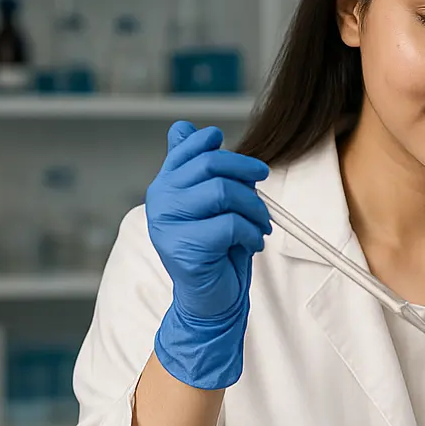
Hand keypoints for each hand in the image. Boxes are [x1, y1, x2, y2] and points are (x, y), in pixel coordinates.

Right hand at [146, 121, 271, 389]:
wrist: (207, 298)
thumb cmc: (213, 249)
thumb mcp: (207, 205)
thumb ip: (197, 171)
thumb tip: (181, 127)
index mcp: (164, 188)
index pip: (186, 150)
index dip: (207, 141)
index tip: (223, 140)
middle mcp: (160, 202)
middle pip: (210, 165)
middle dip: (245, 172)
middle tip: (264, 182)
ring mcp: (169, 225)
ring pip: (223, 192)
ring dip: (254, 207)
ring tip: (261, 225)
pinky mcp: (186, 247)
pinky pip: (231, 224)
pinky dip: (252, 233)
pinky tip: (253, 243)